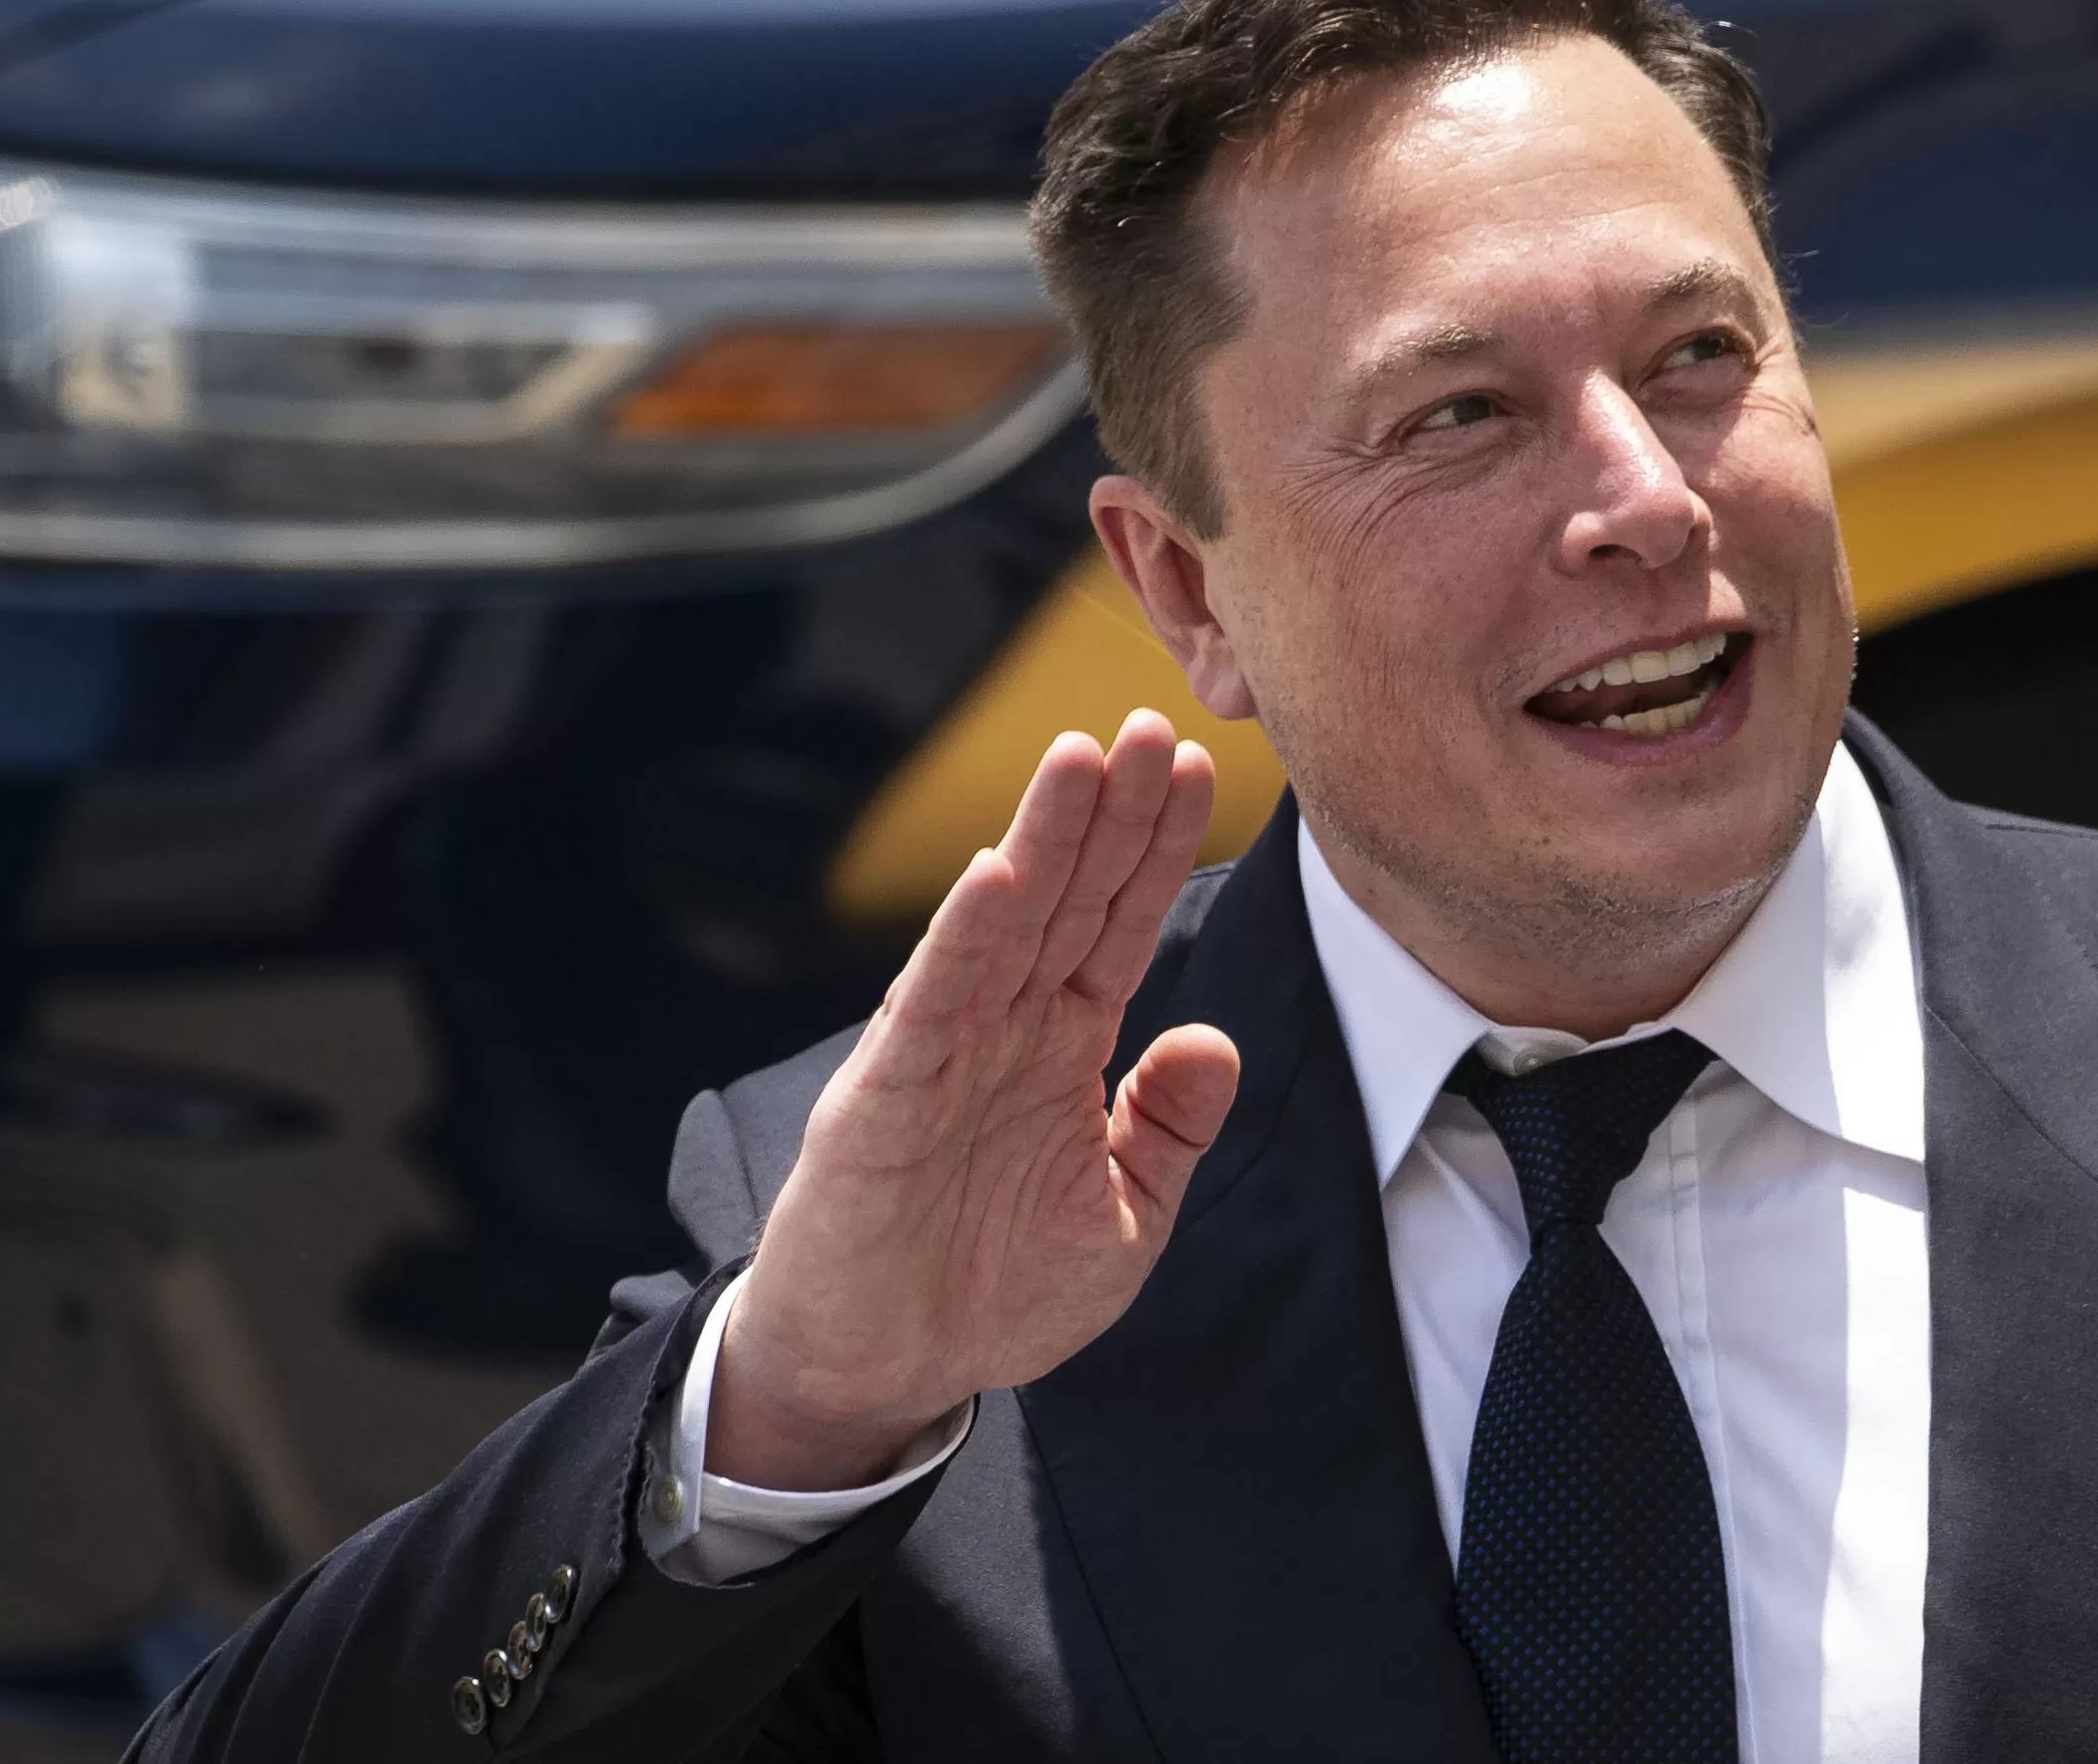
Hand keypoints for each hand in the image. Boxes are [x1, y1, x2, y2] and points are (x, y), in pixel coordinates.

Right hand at [709, 710, 1237, 1490]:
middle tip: (1150, 723)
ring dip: (1041, 842)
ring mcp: (942, 1054)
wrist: (883, 1372)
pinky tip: (997, 876)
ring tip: (1080, 758)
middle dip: (1109, 813)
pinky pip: (930, 1007)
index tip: (1195, 768)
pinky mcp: (885, 1097)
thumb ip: (1168, 1133)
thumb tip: (1214, 1040)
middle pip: (1067, 898)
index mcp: (1061, 1046)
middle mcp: (1004, 1029)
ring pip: (1002, 926)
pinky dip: (962, 940)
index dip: (1155, 848)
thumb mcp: (1122, 1222)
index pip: (1118, 924)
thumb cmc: (993, 1296)